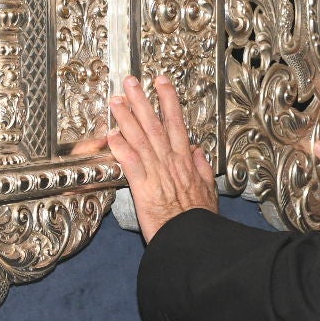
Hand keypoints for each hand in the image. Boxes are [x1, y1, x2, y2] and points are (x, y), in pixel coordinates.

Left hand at [107, 75, 217, 243]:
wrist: (192, 238)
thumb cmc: (199, 218)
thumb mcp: (208, 188)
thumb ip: (201, 167)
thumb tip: (197, 151)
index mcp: (184, 160)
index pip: (176, 122)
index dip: (168, 100)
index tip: (161, 82)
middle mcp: (169, 161)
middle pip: (154, 124)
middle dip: (141, 100)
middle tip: (130, 82)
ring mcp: (156, 172)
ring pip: (139, 138)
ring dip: (126, 118)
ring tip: (116, 101)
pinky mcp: (143, 188)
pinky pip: (130, 163)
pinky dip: (121, 148)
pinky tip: (111, 135)